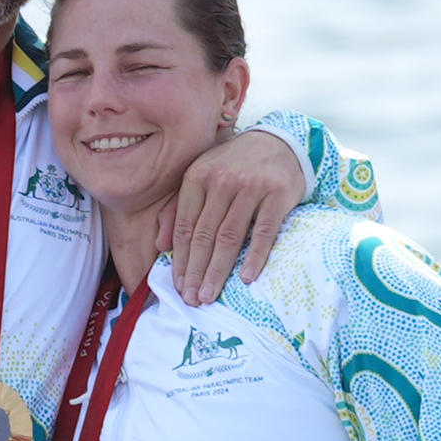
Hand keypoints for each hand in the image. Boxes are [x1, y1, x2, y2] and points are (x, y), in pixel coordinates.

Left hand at [165, 131, 310, 294]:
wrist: (280, 142)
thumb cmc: (235, 165)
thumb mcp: (201, 176)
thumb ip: (177, 208)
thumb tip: (160, 245)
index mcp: (197, 176)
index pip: (185, 226)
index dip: (180, 259)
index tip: (178, 285)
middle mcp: (222, 180)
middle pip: (205, 235)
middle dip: (195, 271)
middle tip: (191, 298)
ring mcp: (251, 187)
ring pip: (229, 237)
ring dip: (218, 270)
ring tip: (210, 295)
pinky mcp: (278, 195)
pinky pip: (264, 232)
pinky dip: (255, 257)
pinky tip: (246, 278)